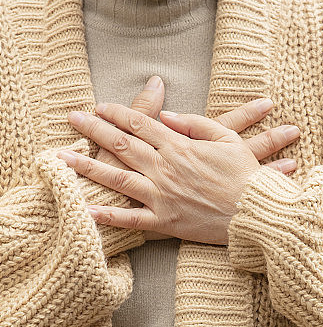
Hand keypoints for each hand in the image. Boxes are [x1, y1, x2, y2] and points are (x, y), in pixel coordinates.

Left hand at [60, 77, 300, 243]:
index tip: (97, 105)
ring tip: (61, 159)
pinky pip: (130, 219)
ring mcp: (162, 195)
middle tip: (71, 118)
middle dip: (92, 129)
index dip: (116, 112)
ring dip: (87, 167)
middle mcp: (165, 168)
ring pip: (117, 178)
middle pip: (121, 143)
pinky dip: (106, 216)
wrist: (256, 213)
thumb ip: (193, 124)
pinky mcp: (165, 221)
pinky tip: (84, 210)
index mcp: (179, 146)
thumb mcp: (226, 139)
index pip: (139, 123)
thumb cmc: (245, 176)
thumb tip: (164, 116)